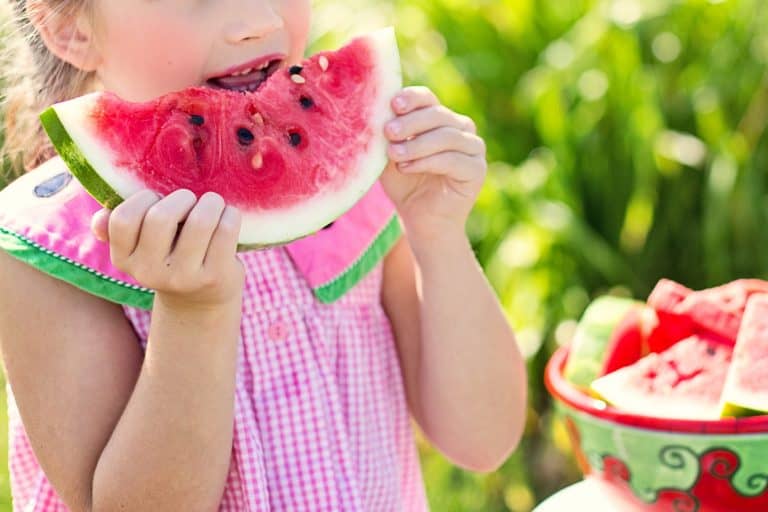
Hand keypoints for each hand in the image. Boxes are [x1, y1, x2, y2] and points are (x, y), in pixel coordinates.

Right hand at [91, 189, 243, 309]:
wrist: (201, 300)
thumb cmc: (170, 256)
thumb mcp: (140, 247)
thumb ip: (118, 229)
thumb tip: (99, 220)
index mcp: (124, 259)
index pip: (123, 219)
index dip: (143, 199)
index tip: (158, 200)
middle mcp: (150, 272)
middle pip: (161, 217)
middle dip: (181, 198)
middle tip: (191, 202)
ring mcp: (184, 277)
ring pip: (200, 221)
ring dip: (211, 203)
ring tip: (213, 205)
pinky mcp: (215, 277)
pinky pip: (226, 230)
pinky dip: (230, 215)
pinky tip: (228, 217)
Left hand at [380, 86, 486, 241]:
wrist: (421, 220)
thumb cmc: (405, 184)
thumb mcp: (390, 156)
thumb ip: (388, 135)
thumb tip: (377, 112)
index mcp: (440, 118)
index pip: (427, 99)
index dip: (411, 99)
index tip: (393, 104)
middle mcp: (461, 128)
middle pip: (438, 114)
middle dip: (411, 123)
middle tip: (388, 132)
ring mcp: (473, 148)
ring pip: (446, 136)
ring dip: (417, 145)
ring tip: (394, 155)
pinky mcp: (477, 169)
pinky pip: (453, 159)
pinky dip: (427, 162)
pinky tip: (406, 168)